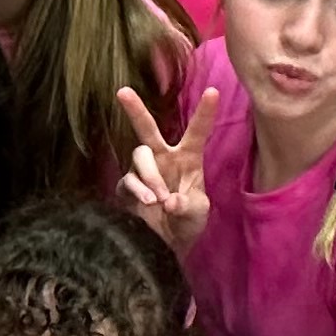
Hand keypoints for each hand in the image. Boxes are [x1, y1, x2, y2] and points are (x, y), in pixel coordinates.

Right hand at [116, 82, 213, 255]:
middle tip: (122, 91)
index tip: (213, 91)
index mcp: (188, 158)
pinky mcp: (127, 186)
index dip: (204, 112)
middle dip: (136, 110)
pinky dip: (139, 190)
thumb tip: (170, 201)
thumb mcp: (198, 213)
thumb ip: (187, 206)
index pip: (197, 131)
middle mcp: (163, 158)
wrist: (168, 244)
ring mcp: (143, 171)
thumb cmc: (188, 222)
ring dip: (150, 175)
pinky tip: (149, 203)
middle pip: (148, 129)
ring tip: (159, 199)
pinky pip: (129, 180)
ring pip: (139, 156)